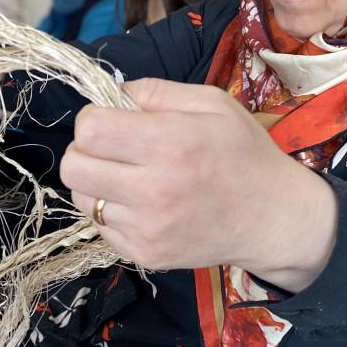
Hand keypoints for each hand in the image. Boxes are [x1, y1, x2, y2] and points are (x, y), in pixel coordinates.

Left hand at [60, 78, 337, 291]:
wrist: (273, 218)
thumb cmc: (243, 153)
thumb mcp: (211, 103)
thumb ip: (155, 91)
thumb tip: (111, 93)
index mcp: (170, 143)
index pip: (89, 130)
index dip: (93, 119)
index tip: (112, 120)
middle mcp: (153, 189)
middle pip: (73, 167)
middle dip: (84, 151)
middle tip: (111, 148)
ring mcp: (146, 228)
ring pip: (82, 198)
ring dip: (96, 182)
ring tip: (129, 176)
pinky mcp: (143, 255)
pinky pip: (100, 226)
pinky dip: (113, 211)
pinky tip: (142, 203)